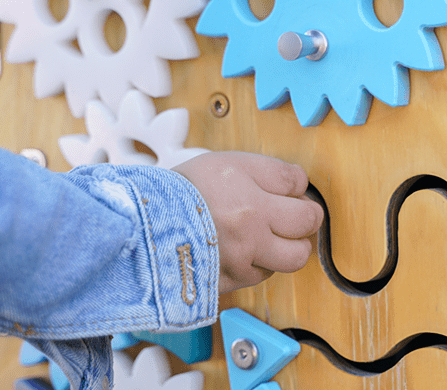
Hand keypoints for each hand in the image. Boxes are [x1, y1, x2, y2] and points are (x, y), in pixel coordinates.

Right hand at [172, 152, 323, 293]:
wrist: (137, 231)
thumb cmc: (175, 194)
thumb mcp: (219, 164)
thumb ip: (262, 172)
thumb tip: (296, 184)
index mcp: (244, 185)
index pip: (296, 182)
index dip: (296, 185)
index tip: (289, 189)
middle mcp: (250, 223)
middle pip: (308, 221)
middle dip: (306, 217)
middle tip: (295, 214)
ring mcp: (243, 256)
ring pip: (293, 256)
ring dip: (288, 246)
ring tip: (271, 237)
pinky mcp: (232, 281)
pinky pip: (263, 275)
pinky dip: (259, 264)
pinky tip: (243, 252)